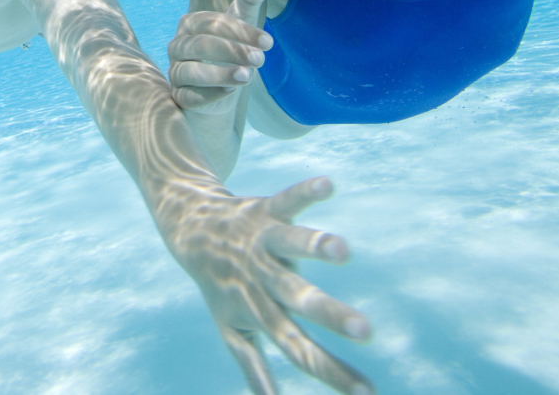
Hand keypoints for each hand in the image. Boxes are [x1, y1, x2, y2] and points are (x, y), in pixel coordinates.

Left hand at [162, 177, 372, 394]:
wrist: (189, 232)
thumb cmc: (221, 285)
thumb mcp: (234, 329)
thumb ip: (254, 368)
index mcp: (261, 312)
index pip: (299, 349)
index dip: (332, 373)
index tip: (369, 393)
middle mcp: (262, 278)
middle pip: (298, 299)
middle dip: (331, 315)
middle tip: (366, 330)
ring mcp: (262, 243)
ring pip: (291, 246)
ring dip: (315, 246)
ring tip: (342, 249)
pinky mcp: (265, 211)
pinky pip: (288, 199)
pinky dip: (306, 192)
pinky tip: (329, 185)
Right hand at [169, 0, 272, 112]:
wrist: (219, 90)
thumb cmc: (230, 51)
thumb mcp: (241, 25)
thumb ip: (249, 0)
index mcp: (190, 24)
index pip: (213, 23)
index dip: (241, 31)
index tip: (269, 42)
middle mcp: (177, 45)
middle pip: (201, 45)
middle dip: (233, 51)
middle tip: (261, 60)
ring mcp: (175, 72)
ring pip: (191, 72)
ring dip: (221, 74)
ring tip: (248, 77)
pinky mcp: (178, 97)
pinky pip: (189, 97)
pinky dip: (210, 95)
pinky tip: (231, 92)